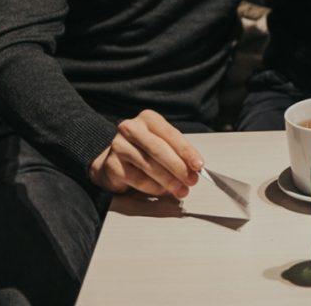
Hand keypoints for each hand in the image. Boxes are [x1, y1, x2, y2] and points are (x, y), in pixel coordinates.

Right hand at [89, 109, 203, 197]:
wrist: (114, 160)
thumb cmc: (144, 150)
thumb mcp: (162, 144)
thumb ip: (177, 153)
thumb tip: (195, 170)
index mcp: (148, 118)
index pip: (171, 135)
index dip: (187, 151)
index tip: (199, 165)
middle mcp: (131, 128)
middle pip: (159, 149)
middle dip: (178, 167)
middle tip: (192, 181)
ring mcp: (119, 146)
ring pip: (148, 165)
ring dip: (168, 181)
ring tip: (181, 190)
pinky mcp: (112, 165)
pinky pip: (137, 179)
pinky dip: (153, 187)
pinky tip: (163, 191)